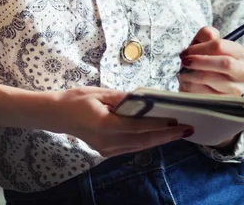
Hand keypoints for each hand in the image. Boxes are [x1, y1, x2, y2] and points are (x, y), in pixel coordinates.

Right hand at [50, 86, 193, 156]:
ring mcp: (107, 149)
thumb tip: (144, 100)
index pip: (139, 127)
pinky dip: (146, 141)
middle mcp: (108, 142)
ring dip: (159, 140)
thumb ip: (122, 99)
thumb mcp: (99, 93)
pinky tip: (157, 136)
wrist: (57, 115)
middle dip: (166, 136)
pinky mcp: (106, 151)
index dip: (159, 125)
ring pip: (139, 147)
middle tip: (186, 129)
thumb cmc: (76, 99)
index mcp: (105, 126)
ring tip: (177, 133)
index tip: (176, 121)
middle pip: (143, 141)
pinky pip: (131, 147)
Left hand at [178, 26, 243, 147]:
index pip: (220, 45)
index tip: (187, 51)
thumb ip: (206, 34)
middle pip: (225, 63)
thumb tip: (211, 35)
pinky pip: (205, 94)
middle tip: (184, 61)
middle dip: (199, 61)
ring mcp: (237, 90)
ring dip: (191, 74)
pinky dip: (191, 86)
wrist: (199, 84)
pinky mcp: (226, 103)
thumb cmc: (201, 60)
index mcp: (240, 53)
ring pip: (211, 78)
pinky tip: (188, 83)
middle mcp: (243, 72)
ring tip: (184, 73)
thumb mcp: (202, 44)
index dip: (200, 47)